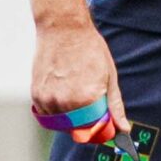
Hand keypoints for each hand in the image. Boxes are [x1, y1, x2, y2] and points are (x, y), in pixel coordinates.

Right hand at [30, 20, 123, 137]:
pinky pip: (47, 115)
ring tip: (76, 92)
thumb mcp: (110, 77)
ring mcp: (48, 99)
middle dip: (87, 124)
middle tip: (91, 106)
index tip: (106, 125)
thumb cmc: (89, 49)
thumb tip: (123, 129)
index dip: (102, 129)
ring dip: (70, 117)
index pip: (96, 130)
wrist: (64, 29)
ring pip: (61, 124)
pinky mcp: (36, 95)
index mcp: (87, 99)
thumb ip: (114, 106)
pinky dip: (56, 110)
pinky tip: (64, 92)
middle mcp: (65, 102)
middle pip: (78, 129)